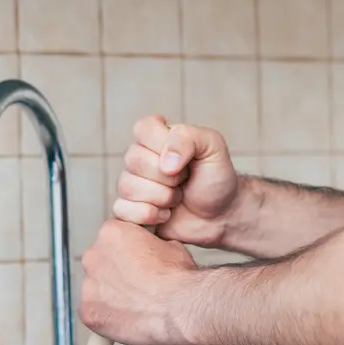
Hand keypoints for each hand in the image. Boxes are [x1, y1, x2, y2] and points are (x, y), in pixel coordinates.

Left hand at [80, 219, 196, 344]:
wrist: (181, 307)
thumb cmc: (178, 277)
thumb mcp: (169, 244)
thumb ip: (149, 244)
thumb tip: (149, 252)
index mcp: (110, 232)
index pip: (111, 238)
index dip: (126, 253)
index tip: (136, 264)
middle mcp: (93, 255)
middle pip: (100, 263)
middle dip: (115, 273)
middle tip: (137, 286)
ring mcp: (88, 285)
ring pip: (96, 289)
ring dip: (111, 295)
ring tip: (136, 304)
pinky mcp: (88, 312)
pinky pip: (94, 313)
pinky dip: (107, 318)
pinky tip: (128, 319)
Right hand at [112, 115, 240, 247]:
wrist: (221, 216)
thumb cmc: (216, 178)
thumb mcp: (213, 147)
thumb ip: (189, 139)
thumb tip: (165, 163)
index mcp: (157, 135)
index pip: (143, 129)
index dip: (164, 146)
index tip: (185, 158)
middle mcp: (140, 156)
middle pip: (133, 160)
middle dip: (167, 177)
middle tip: (184, 181)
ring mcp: (132, 183)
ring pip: (127, 186)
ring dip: (161, 198)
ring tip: (176, 199)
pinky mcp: (130, 209)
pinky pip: (121, 210)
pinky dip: (148, 215)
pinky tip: (165, 215)